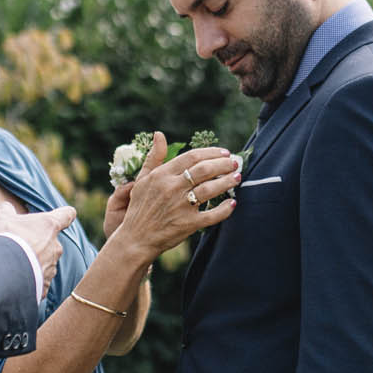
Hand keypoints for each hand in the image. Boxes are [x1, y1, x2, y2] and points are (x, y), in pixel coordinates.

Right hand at [0, 204, 75, 293]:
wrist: (3, 271)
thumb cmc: (6, 239)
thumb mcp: (2, 218)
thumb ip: (7, 209)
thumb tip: (8, 207)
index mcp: (49, 226)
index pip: (67, 215)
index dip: (64, 215)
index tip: (62, 216)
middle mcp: (55, 247)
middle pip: (51, 243)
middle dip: (37, 245)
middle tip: (18, 247)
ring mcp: (52, 268)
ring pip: (45, 263)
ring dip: (33, 263)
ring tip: (13, 266)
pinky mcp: (45, 286)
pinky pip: (38, 282)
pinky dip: (29, 281)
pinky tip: (14, 280)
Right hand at [109, 136, 239, 258]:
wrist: (136, 239)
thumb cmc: (140, 208)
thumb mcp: (142, 180)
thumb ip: (154, 157)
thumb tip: (159, 134)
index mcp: (162, 175)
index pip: (192, 157)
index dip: (211, 152)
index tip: (224, 152)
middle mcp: (172, 188)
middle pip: (204, 170)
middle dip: (224, 164)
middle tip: (235, 163)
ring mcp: (180, 206)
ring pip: (210, 189)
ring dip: (227, 182)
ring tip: (237, 177)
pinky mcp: (188, 224)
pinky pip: (212, 215)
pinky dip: (224, 209)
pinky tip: (232, 203)